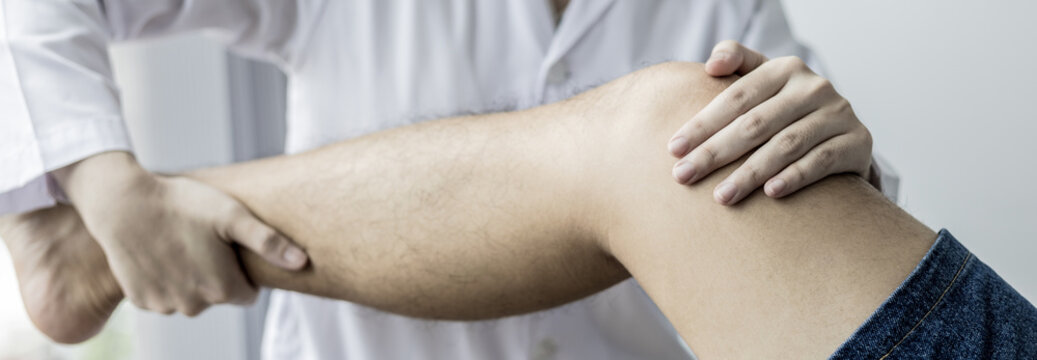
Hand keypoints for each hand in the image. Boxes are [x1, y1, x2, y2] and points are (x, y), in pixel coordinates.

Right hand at [52, 152, 307, 315]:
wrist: (122, 203)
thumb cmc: (183, 204)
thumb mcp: (232, 216)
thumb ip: (269, 243)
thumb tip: (302, 263)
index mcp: (223, 290)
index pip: (247, 294)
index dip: (240, 268)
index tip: (226, 246)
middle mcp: (194, 306)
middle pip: (218, 295)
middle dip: (214, 273)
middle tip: (200, 240)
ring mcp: (165, 306)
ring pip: (190, 297)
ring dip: (189, 277)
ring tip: (178, 243)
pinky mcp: (140, 301)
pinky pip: (163, 295)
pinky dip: (163, 279)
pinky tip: (158, 252)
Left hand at [667, 40, 872, 204]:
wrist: (841, 132)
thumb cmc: (783, 108)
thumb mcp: (762, 80)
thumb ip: (735, 60)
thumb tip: (710, 65)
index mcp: (784, 68)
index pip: (736, 98)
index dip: (703, 123)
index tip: (674, 149)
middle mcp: (814, 87)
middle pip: (755, 123)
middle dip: (715, 152)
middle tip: (684, 176)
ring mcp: (838, 114)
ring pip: (786, 145)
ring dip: (750, 173)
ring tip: (721, 196)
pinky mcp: (857, 142)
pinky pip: (821, 161)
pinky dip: (794, 177)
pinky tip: (770, 194)